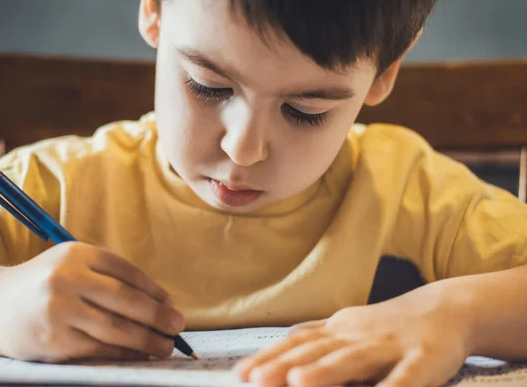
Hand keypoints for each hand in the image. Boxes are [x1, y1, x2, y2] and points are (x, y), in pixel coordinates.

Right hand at [0, 242, 183, 362]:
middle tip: (178, 326)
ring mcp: (58, 310)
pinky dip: (123, 353)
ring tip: (166, 346)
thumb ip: (109, 277)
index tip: (170, 304)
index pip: (126, 271)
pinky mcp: (53, 340)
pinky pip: (98, 349)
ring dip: (146, 340)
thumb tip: (160, 302)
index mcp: (76, 253)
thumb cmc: (43, 285)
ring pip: (115, 328)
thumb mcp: (71, 266)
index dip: (153, 290)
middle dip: (157, 316)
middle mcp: (67, 278)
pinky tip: (139, 355)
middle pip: (125, 299)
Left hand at [236, 284, 471, 386]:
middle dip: (285, 367)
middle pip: (317, 351)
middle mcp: (358, 335)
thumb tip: (276, 350)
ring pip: (355, 359)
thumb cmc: (388, 325)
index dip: (270, 358)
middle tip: (256, 380)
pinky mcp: (423, 359)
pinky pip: (407, 378)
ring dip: (326, 372)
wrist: (446, 308)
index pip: (298, 343)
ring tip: (299, 383)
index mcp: (339, 329)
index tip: (241, 374)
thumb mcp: (348, 327)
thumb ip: (316, 337)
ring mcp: (390, 346)